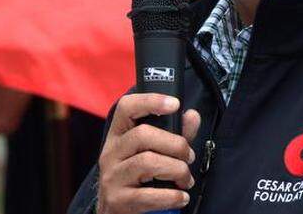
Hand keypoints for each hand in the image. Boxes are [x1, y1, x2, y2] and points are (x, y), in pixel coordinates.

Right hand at [97, 94, 200, 213]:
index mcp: (117, 136)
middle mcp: (110, 154)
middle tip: (188, 157)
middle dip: (175, 145)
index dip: (150, 101)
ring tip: (185, 179)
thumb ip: (174, 135)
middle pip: (143, 135)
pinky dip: (172, 196)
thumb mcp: (152, 154)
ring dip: (177, 170)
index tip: (175, 104)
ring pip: (148, 162)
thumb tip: (192, 115)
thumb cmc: (138, 180)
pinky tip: (181, 197)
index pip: (126, 107)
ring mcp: (112, 178)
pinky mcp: (118, 201)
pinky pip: (149, 195)